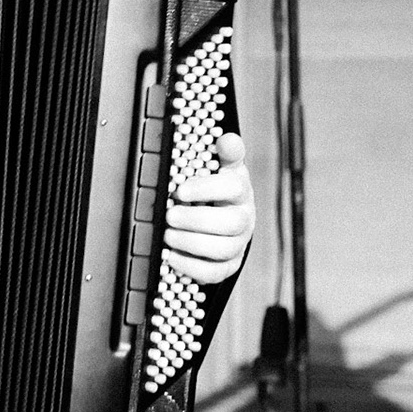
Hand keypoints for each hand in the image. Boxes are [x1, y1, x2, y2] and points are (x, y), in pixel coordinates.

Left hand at [163, 132, 254, 284]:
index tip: (181, 190)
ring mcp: (238, 244)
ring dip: (191, 243)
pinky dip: (191, 266)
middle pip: (231, 223)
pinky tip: (171, 256)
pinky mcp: (228, 266)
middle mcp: (244, 218)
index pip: (234, 187)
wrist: (222, 220)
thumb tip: (227, 138)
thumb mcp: (221, 168)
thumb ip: (225, 153)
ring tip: (168, 235)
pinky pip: (214, 272)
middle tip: (170, 215)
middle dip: (196, 220)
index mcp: (240, 190)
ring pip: (223, 249)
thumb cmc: (216, 191)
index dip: (207, 188)